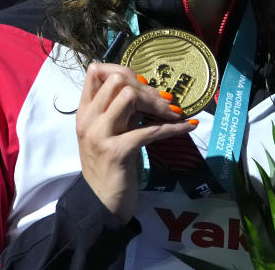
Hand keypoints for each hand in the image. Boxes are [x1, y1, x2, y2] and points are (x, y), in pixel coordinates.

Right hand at [76, 62, 196, 222]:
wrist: (101, 204)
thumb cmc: (110, 167)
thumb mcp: (111, 133)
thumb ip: (121, 111)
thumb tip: (147, 89)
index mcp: (85, 112)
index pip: (97, 72)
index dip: (124, 71)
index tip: (144, 85)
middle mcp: (89, 119)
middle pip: (117, 79)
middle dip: (146, 87)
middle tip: (164, 102)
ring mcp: (100, 135)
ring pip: (129, 96)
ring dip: (157, 104)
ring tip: (173, 113)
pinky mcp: (118, 152)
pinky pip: (151, 130)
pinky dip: (174, 127)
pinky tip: (188, 125)